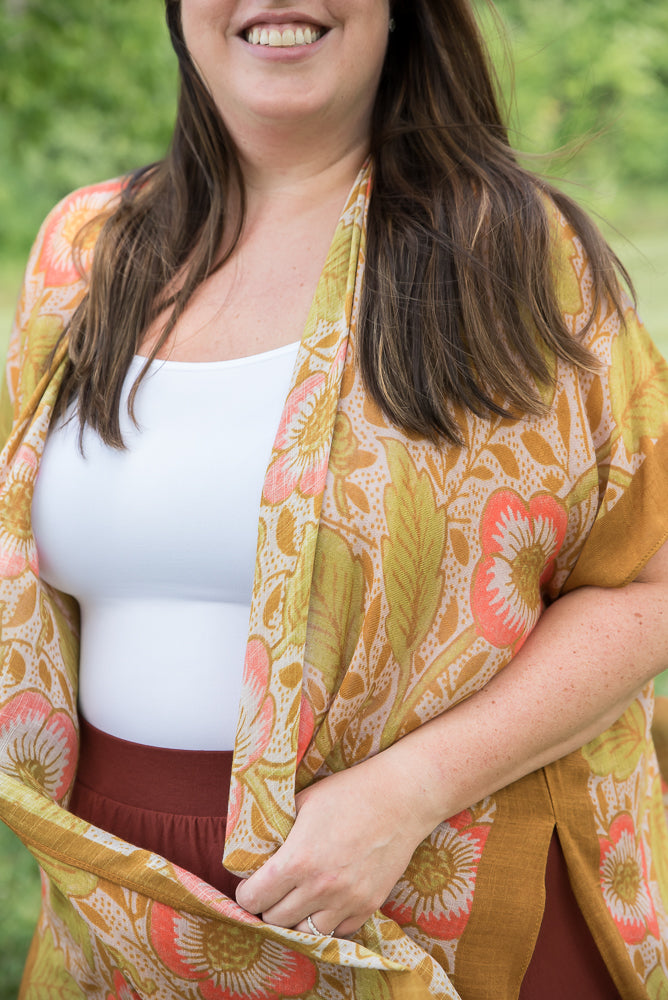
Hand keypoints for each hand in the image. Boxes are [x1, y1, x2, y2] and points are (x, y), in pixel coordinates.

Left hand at [234, 752, 431, 937]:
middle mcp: (320, 888)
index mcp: (298, 860)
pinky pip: (337, 931)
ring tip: (298, 900)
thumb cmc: (348, 792)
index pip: (253, 900)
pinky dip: (327, 920)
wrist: (401, 798)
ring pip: (305, 934)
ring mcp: (347, 901)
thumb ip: (277, 830)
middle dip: (268, 907)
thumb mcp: (303, 802)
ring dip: (297, 919)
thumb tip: (254, 847)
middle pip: (275, 920)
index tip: (251, 885)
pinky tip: (326, 900)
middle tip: (272, 892)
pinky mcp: (369, 906)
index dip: (246, 893)